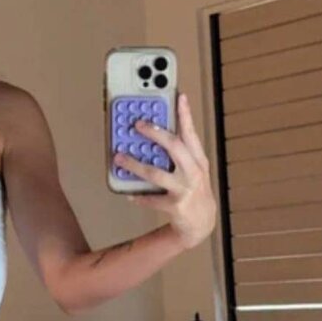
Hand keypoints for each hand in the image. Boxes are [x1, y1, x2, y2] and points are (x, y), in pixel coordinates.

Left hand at [113, 92, 216, 249]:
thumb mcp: (193, 170)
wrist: (202, 223)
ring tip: (119, 158)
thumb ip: (180, 154)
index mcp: (198, 160)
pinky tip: (128, 193)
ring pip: (156, 173)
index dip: (185, 114)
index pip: (191, 133)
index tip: (179, 96)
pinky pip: (151, 199)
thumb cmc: (194, 192)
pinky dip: (138, 196)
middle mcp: (193, 172)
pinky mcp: (176, 206)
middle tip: (137, 125)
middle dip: (154, 134)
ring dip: (135, 165)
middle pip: (174, 147)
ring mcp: (185, 189)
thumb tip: (154, 136)